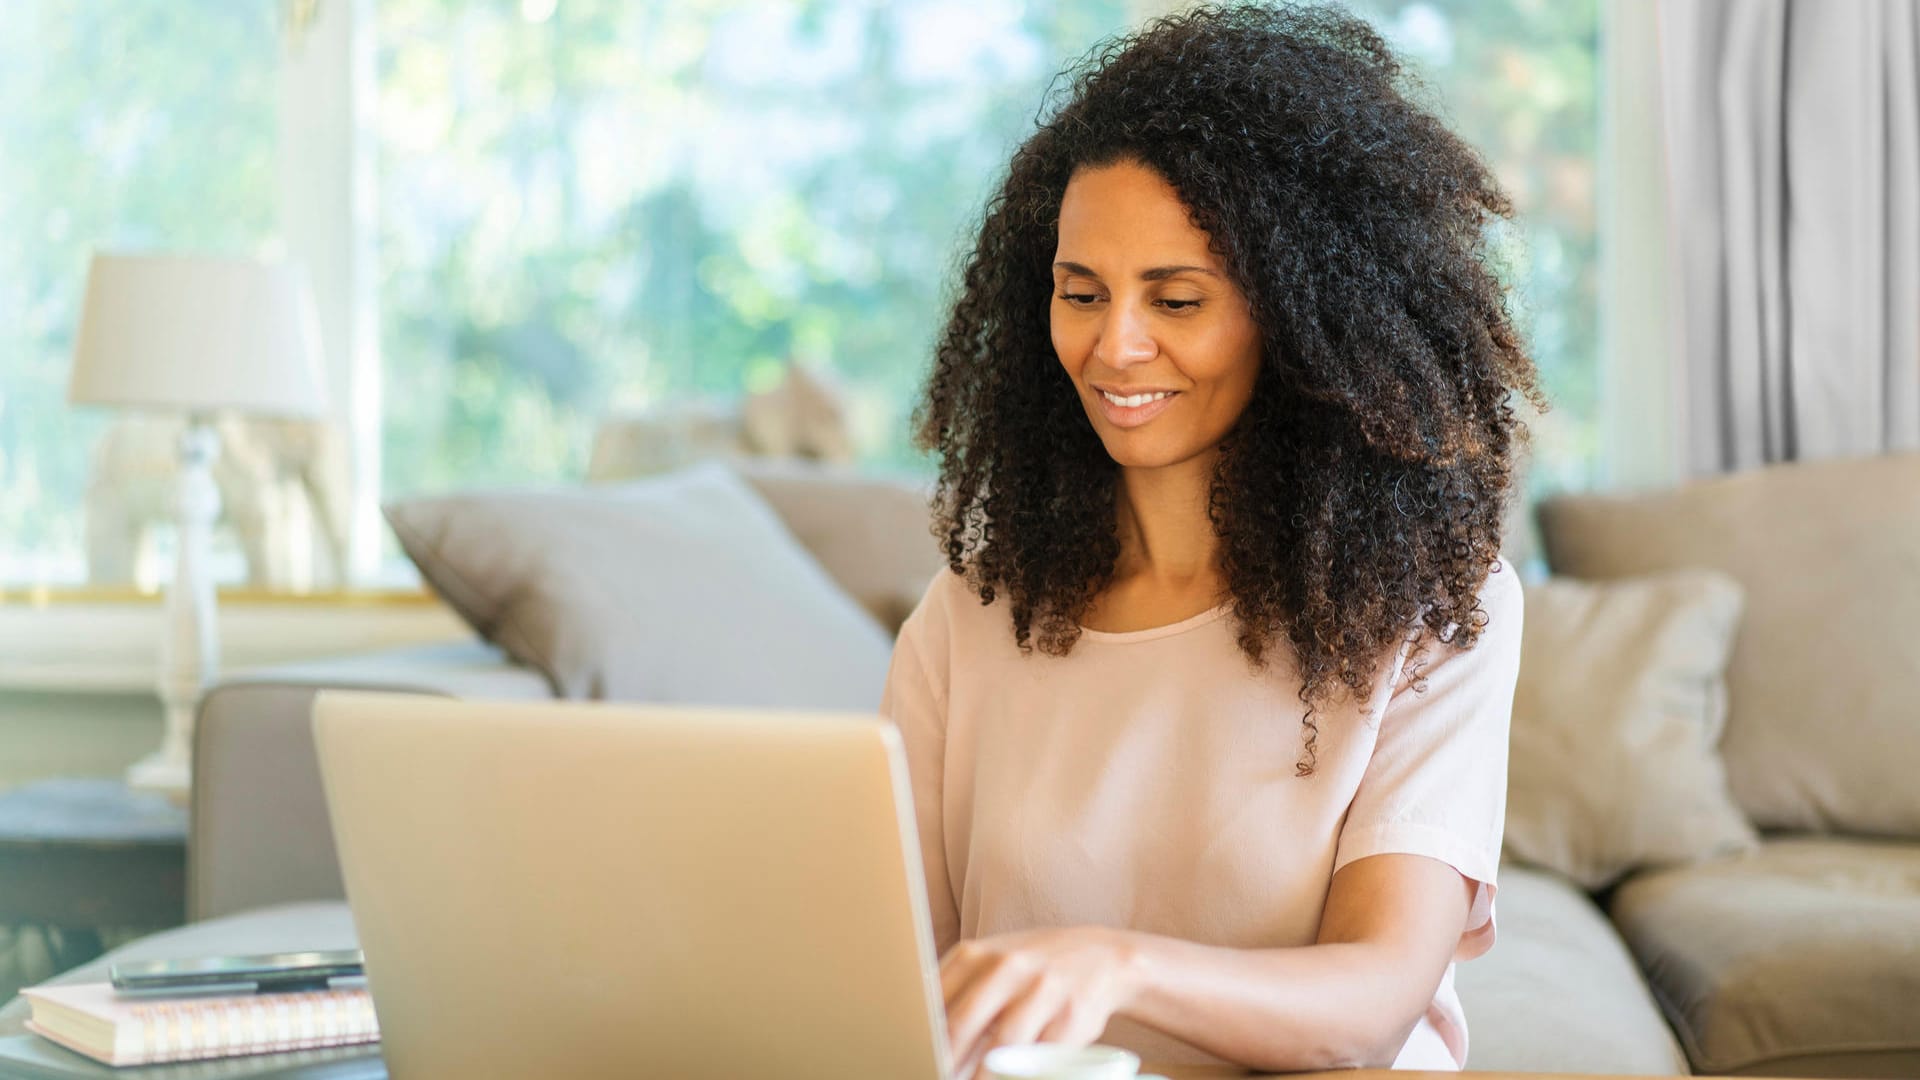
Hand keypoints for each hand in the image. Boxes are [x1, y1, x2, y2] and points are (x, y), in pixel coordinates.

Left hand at [939, 926, 1139, 1077]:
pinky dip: (1020, 1075)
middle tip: (933, 1075)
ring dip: (980, 1077)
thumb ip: (957, 990)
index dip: (920, 1036)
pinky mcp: (1068, 1016)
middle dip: (942, 1062)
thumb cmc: (1033, 966)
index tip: (913, 1057)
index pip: (933, 1001)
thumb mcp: (992, 962)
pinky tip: (1009, 1079)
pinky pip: (1038, 1055)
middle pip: (960, 1026)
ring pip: (1000, 1045)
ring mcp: (1040, 989)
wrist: (1103, 956)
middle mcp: (1006, 967)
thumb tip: (922, 1034)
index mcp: (975, 955)